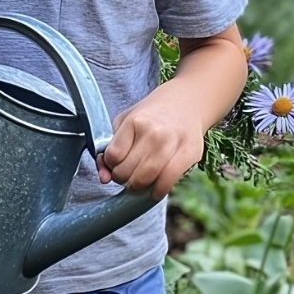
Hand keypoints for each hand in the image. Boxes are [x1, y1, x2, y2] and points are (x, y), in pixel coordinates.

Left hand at [96, 84, 205, 201]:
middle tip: (127, 174)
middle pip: (127, 172)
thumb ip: (109, 149)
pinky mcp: (189, 154)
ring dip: (138, 187)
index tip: (116, 163)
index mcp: (134, 121)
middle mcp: (153, 132)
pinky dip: (157, 191)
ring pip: (145, 180)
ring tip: (140, 181)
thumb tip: (104, 178)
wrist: (185, 102)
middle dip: (122, 179)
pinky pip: (167, 183)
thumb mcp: (125, 122)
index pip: (113, 156)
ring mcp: (172, 144)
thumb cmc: (151, 115)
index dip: (111, 165)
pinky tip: (155, 188)